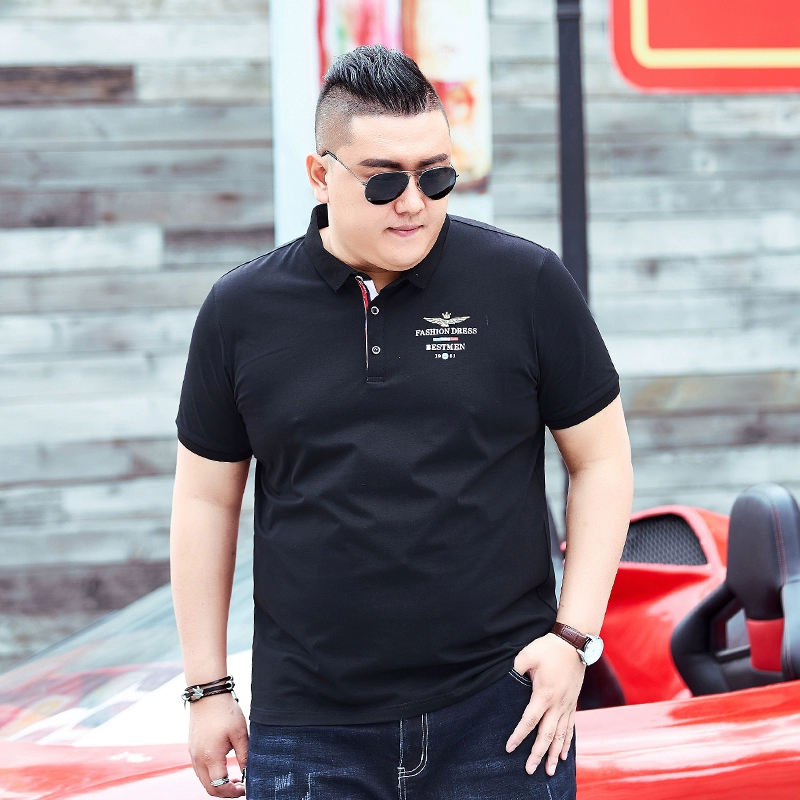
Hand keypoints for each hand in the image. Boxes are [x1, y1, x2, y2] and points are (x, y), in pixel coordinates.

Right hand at [188, 692, 248, 796]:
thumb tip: (248, 772)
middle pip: (209, 787)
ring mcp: (193, 753)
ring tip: (234, 778)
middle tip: (240, 787)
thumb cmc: (225, 711)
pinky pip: (199, 769)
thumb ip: (244, 755)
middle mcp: (198, 759)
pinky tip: (222, 767)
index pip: (219, 786)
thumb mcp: (240, 733)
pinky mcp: (192, 747)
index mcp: (211, 757)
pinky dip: (210, 774)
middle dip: (224, 792)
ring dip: (217, 784)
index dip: (232, 792)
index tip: (244, 789)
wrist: (207, 694)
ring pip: (203, 779)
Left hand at [506, 632, 585, 775]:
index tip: (510, 748)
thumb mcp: (527, 655)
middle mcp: (557, 704)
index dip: (519, 736)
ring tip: (550, 771)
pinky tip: (565, 755)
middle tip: (529, 771)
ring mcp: (567, 705)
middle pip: (547, 735)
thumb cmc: (549, 648)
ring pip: (561, 736)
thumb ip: (514, 668)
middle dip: (538, 754)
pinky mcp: (573, 703)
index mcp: (544, 694)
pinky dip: (567, 743)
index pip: (529, 721)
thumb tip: (503, 678)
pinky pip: (570, 728)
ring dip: (555, 754)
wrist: (574, 643)